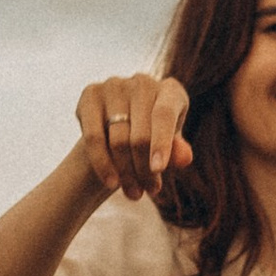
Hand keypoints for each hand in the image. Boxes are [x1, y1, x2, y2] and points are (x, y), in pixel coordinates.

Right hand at [75, 73, 190, 201]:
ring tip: (134, 194)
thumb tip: (185, 158)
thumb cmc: (153, 141)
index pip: (164, 115)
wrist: (117, 133)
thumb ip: (177, 151)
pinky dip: (103, 163)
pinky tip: (111, 183)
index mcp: (171, 90)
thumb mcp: (169, 148)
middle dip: (144, 169)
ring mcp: (114, 84)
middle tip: (149, 191)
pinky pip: (95, 136)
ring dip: (126, 172)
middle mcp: (143, 81)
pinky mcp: (90, 93)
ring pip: (118, 139)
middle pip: (141, 134)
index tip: (158, 170)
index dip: (161, 143)